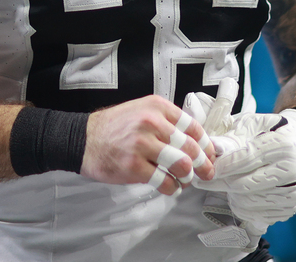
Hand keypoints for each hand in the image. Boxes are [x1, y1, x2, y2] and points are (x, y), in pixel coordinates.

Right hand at [81, 95, 214, 195]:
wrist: (84, 138)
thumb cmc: (115, 126)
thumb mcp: (142, 110)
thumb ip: (166, 121)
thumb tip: (195, 141)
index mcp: (156, 106)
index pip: (192, 126)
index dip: (206, 144)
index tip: (211, 154)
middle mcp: (151, 122)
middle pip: (191, 147)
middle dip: (204, 164)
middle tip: (207, 172)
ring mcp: (142, 144)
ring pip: (181, 165)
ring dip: (188, 177)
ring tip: (185, 180)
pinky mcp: (134, 166)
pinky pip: (164, 181)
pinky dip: (172, 188)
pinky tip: (171, 186)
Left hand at [197, 109, 295, 231]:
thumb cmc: (269, 133)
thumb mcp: (252, 125)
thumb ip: (232, 137)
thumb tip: (212, 146)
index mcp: (283, 145)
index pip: (248, 158)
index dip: (225, 164)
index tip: (208, 168)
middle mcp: (292, 170)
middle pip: (247, 184)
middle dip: (222, 183)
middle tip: (204, 181)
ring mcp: (294, 191)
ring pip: (250, 201)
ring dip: (231, 195)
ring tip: (225, 184)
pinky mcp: (291, 208)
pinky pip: (258, 214)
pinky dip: (242, 207)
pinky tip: (237, 196)